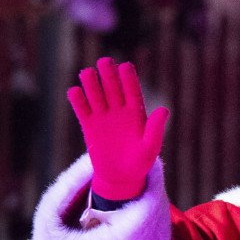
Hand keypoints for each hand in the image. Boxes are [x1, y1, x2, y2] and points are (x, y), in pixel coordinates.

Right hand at [67, 57, 169, 201]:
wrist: (121, 178)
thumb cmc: (140, 163)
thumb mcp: (150, 149)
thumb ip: (155, 130)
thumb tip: (164, 110)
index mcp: (136, 112)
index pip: (132, 90)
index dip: (129, 78)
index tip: (125, 67)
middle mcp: (118, 109)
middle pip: (112, 87)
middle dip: (108, 74)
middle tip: (104, 62)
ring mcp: (103, 116)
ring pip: (95, 94)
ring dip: (91, 83)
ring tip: (87, 74)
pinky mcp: (88, 125)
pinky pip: (82, 109)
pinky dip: (77, 100)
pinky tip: (75, 92)